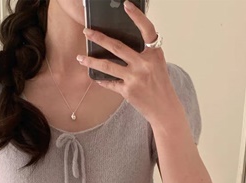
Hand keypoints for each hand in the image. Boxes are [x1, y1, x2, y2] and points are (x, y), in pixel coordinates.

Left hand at [77, 0, 179, 123]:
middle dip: (99, 37)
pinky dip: (102, 80)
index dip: (137, 16)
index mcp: (154, 54)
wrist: (165, 109)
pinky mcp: (127, 91)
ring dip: (91, 61)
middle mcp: (144, 64)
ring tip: (80, 57)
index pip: (147, 30)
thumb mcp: (157, 65)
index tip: (126, 5)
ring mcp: (135, 78)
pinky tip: (95, 78)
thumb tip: (120, 47)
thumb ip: (144, 54)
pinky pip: (110, 83)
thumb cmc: (160, 86)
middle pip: (117, 46)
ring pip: (107, 65)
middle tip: (86, 31)